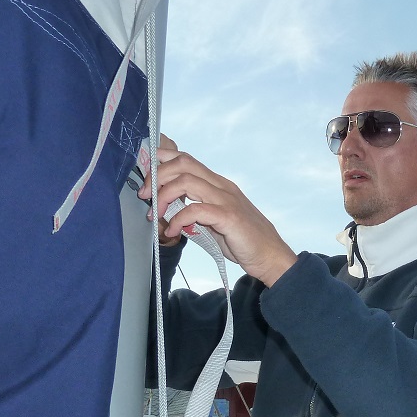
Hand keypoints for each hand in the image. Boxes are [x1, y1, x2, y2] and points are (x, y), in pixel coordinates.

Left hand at [137, 135, 297, 286]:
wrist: (271, 256)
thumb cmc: (243, 241)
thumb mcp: (215, 221)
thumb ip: (195, 212)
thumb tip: (168, 213)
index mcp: (218, 184)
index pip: (186, 159)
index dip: (162, 161)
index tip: (146, 178)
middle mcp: (222, 186)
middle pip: (183, 163)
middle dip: (157, 175)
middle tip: (145, 196)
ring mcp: (227, 199)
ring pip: (187, 180)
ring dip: (164, 195)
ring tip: (155, 215)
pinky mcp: (229, 217)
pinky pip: (196, 209)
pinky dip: (178, 219)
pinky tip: (173, 232)